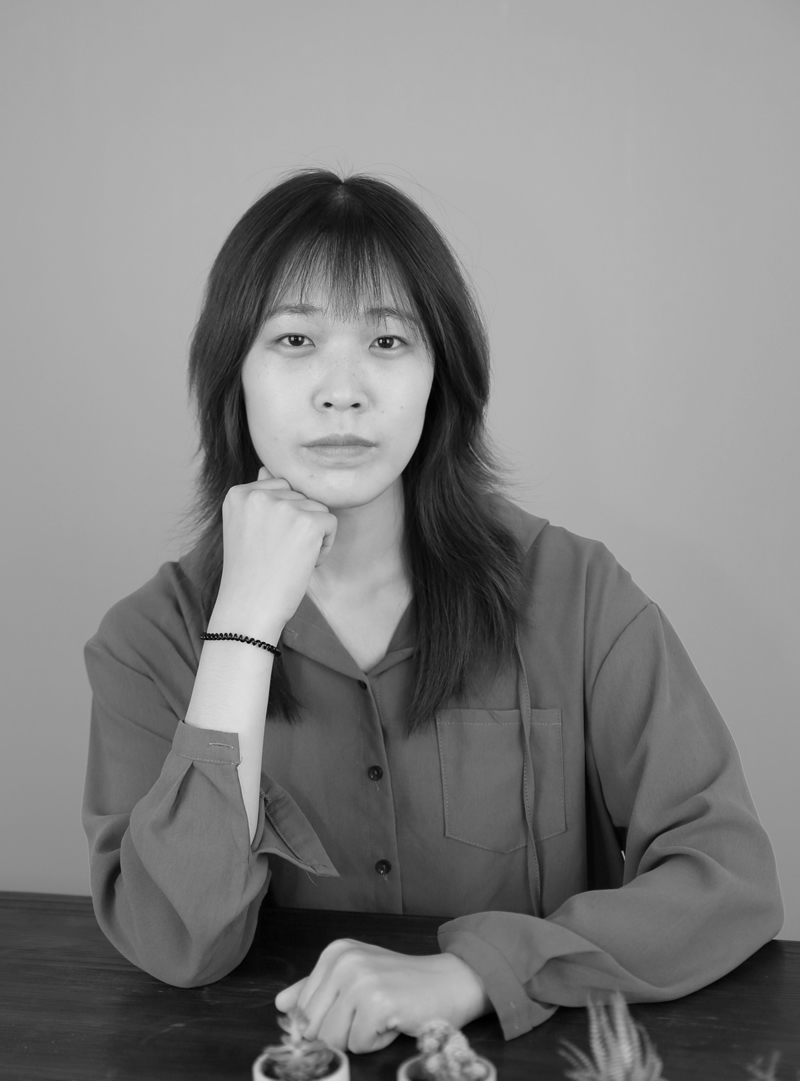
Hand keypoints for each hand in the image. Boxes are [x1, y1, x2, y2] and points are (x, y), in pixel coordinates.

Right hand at [211, 466, 337, 634]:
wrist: (249, 609)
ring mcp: (284, 506)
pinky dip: (325, 546)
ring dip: (311, 536)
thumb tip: (268, 467)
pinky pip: (331, 522)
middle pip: (300, 496)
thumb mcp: (244, 527)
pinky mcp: (308, 522)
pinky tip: (303, 563)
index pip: (279, 487)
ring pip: (317, 508)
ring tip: (287, 560)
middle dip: (297, 525)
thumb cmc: (249, 573)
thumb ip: (258, 497)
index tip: (264, 544)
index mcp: (238, 493)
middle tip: (276, 555)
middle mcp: (259, 494)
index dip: (281, 518)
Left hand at [274, 939, 489, 1053]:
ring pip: (332, 1039)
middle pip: (314, 1027)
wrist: (452, 981)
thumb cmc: (403, 984)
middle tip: (372, 1014)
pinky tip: (394, 1021)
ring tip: (382, 1017)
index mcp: (334, 953)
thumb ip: (317, 990)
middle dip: (343, 1033)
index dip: (327, 1023)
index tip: (355, 1010)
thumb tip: (280, 1005)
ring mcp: (359, 980)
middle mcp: (343, 961)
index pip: (303, 1010)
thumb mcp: (356, 978)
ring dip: (359, 1039)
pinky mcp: (377, 1003)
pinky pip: (358, 1046)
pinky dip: (377, 1043)